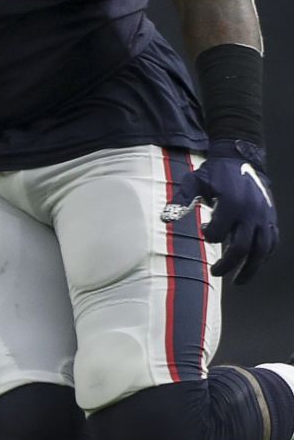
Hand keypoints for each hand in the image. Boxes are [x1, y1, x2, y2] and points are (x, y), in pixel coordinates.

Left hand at [162, 140, 276, 283]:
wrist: (243, 158)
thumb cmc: (215, 172)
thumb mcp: (194, 181)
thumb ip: (181, 200)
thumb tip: (166, 219)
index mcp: (232, 204)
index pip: (218, 233)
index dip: (208, 236)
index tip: (203, 231)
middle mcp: (251, 213)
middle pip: (242, 248)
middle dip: (228, 264)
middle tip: (215, 273)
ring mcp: (264, 217)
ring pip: (262, 250)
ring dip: (250, 268)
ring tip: (239, 281)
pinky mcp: (271, 218)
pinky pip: (272, 242)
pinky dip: (264, 255)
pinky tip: (253, 265)